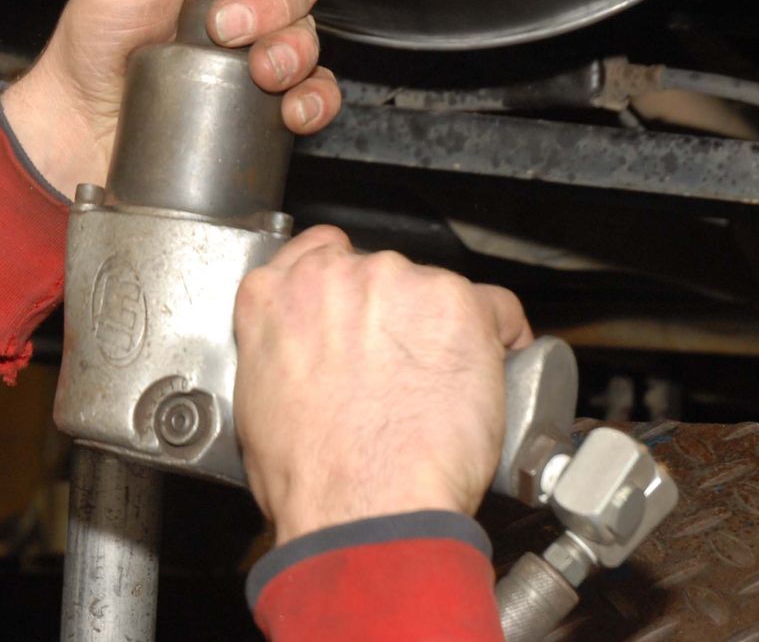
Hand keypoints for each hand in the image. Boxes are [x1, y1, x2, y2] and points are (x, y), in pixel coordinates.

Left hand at [0, 0, 340, 195]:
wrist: (80, 117)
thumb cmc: (95, 35)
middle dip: (272, 5)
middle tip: (226, 24)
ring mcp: (256, 47)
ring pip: (310, 37)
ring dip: (292, 52)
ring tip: (255, 70)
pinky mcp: (264, 98)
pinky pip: (316, 93)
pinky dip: (315, 99)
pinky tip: (290, 106)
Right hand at [232, 225, 531, 544]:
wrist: (363, 505)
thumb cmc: (312, 477)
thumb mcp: (258, 405)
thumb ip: (282, 356)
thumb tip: (307, 366)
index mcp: (274, 296)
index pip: (320, 252)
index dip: (351, 287)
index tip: (364, 310)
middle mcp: (332, 276)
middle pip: (381, 276)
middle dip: (395, 317)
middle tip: (402, 371)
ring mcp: (396, 283)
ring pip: (435, 292)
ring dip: (442, 328)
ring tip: (441, 388)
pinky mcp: (456, 303)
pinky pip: (496, 309)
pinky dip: (500, 338)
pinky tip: (491, 375)